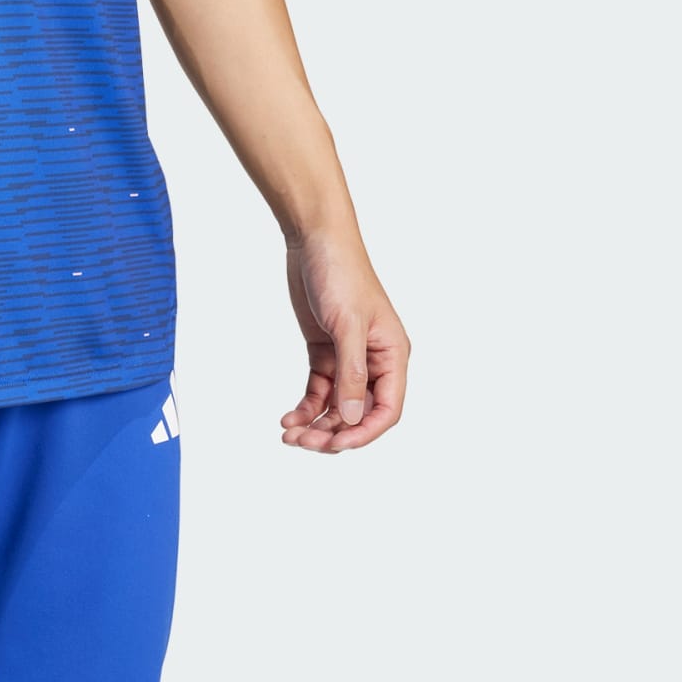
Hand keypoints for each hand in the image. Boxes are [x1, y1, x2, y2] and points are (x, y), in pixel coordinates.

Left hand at [278, 232, 409, 453]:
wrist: (314, 238)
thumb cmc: (340, 271)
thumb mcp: (347, 323)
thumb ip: (352, 373)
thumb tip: (352, 418)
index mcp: (392, 354)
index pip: (387, 408)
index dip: (365, 432)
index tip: (336, 444)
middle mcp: (374, 360)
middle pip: (359, 413)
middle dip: (333, 432)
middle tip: (302, 444)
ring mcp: (348, 356)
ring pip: (337, 406)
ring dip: (316, 424)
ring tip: (289, 436)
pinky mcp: (325, 350)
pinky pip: (319, 390)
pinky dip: (306, 406)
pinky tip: (289, 418)